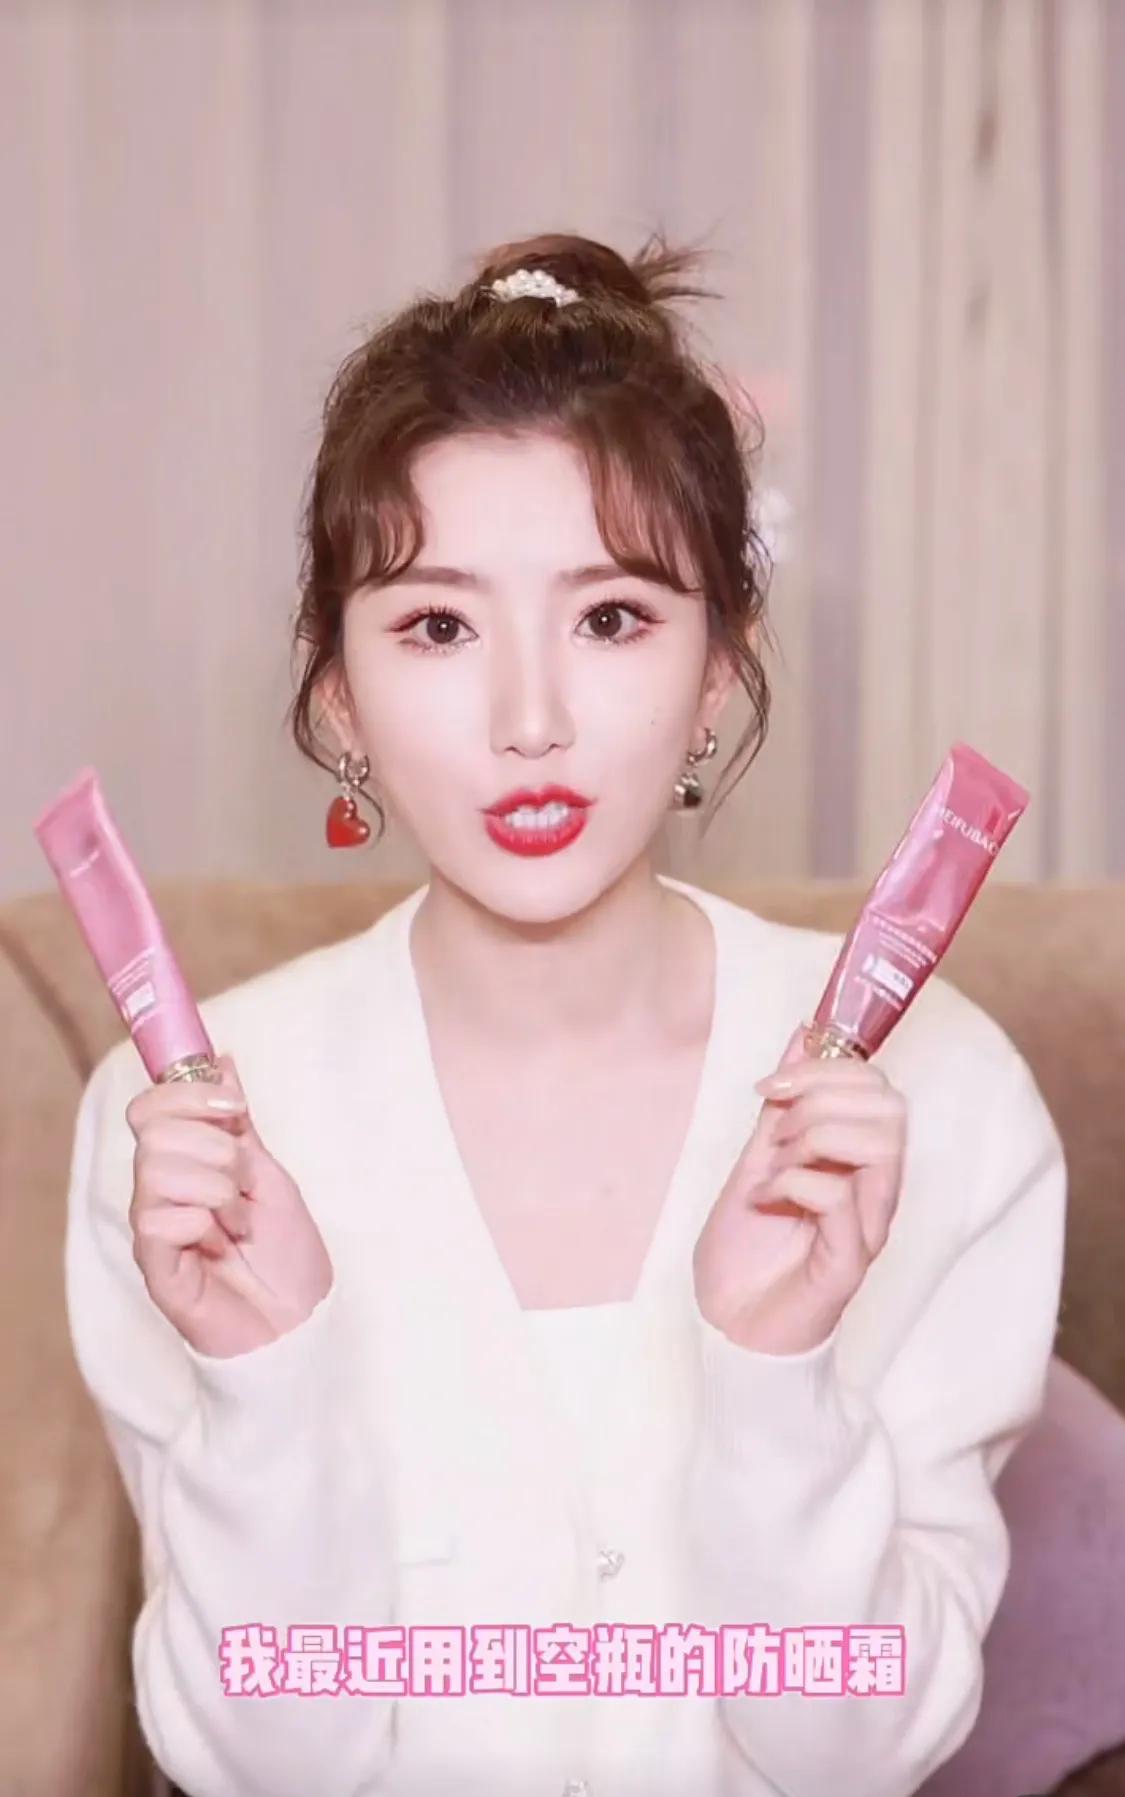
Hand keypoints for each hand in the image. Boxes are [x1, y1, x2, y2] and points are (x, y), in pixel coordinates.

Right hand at [126, 1052, 333, 1358]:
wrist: (303, 1321)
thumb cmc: (287, 1254)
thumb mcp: (270, 1173)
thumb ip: (237, 1123)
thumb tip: (221, 1060)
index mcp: (185, 1163)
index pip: (151, 1107)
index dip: (186, 1094)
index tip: (235, 1108)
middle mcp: (159, 1191)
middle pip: (151, 1131)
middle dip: (213, 1146)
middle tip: (243, 1182)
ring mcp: (154, 1228)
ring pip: (155, 1169)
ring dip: (214, 1186)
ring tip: (237, 1219)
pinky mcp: (154, 1267)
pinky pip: (156, 1219)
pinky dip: (200, 1222)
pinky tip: (219, 1245)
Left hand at [692, 1025, 906, 1354]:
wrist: (725, 1323)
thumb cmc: (748, 1248)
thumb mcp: (758, 1156)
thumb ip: (786, 1102)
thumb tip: (805, 1033)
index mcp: (858, 1162)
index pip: (879, 1089)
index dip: (826, 1070)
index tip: (767, 1087)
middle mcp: (873, 1191)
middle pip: (891, 1108)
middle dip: (821, 1099)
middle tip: (773, 1134)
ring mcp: (865, 1227)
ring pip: (881, 1145)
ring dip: (812, 1138)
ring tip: (773, 1170)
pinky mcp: (847, 1263)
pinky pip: (842, 1198)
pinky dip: (797, 1182)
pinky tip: (768, 1199)